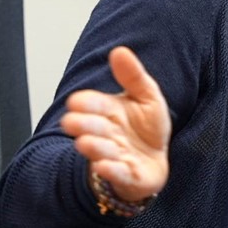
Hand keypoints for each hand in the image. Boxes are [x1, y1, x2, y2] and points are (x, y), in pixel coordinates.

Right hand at [60, 46, 171, 202]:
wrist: (157, 160)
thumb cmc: (147, 128)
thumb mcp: (147, 96)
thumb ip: (133, 76)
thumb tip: (119, 51)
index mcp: (109, 112)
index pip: (94, 105)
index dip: (86, 104)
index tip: (76, 101)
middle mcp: (108, 134)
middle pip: (92, 129)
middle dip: (83, 125)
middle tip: (71, 122)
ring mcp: (115, 156)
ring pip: (101, 151)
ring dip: (93, 147)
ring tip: (85, 142)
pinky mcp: (128, 176)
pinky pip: (118, 174)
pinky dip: (111, 171)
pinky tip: (104, 166)